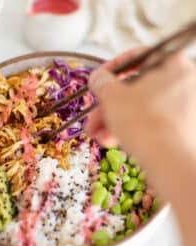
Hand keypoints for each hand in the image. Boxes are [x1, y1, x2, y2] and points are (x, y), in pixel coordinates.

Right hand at [86, 50, 195, 198]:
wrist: (170, 162)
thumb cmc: (142, 120)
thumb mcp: (113, 96)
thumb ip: (101, 82)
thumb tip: (96, 77)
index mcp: (172, 64)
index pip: (136, 57)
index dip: (111, 68)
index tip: (97, 79)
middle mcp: (180, 83)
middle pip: (134, 88)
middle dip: (106, 105)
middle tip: (91, 116)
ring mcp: (181, 106)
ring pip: (138, 107)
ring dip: (112, 120)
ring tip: (95, 134)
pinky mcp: (178, 127)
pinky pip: (148, 120)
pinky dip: (128, 127)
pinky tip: (109, 140)